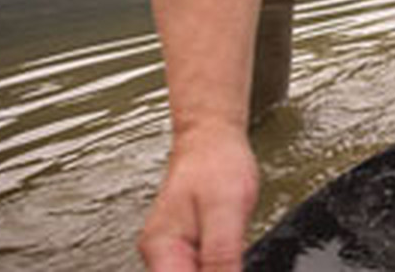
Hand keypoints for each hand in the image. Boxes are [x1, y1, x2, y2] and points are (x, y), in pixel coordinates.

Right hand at [139, 126, 258, 271]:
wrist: (212, 137)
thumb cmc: (217, 163)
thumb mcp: (226, 210)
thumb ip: (221, 255)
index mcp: (162, 249)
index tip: (230, 268)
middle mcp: (160, 254)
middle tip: (233, 250)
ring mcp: (172, 249)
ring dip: (219, 270)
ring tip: (231, 240)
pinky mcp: (186, 244)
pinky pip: (201, 268)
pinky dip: (220, 266)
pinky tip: (231, 250)